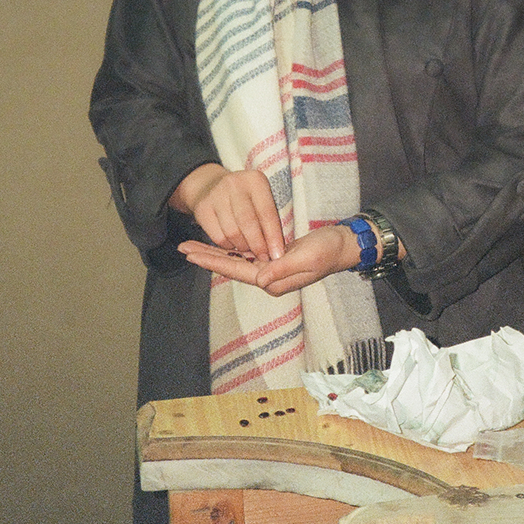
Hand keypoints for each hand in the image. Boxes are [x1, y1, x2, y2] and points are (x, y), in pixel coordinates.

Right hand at [170, 163, 285, 262]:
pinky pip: (218, 238)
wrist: (212, 186)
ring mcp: (215, 195)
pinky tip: (234, 244)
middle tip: (264, 258)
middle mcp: (234, 183)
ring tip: (250, 249)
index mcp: (255, 180)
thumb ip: (270, 221)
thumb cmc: (246, 199)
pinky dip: (228, 246)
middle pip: (248, 223)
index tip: (278, 255)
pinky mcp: (202, 208)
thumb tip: (276, 251)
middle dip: (258, 245)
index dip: (273, 236)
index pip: (266, 213)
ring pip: (232, 233)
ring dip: (243, 247)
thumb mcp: (261, 201)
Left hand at [179, 223, 363, 296]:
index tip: (191, 254)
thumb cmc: (328, 251)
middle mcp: (267, 277)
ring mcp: (269, 270)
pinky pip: (245, 255)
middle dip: (205, 257)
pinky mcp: (273, 260)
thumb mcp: (308, 258)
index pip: (236, 270)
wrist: (342, 246)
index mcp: (273, 279)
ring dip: (213, 253)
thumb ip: (283, 269)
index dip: (212, 261)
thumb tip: (259, 279)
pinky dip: (229, 249)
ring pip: (235, 261)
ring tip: (192, 245)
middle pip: (230, 267)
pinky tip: (217, 244)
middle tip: (182, 248)